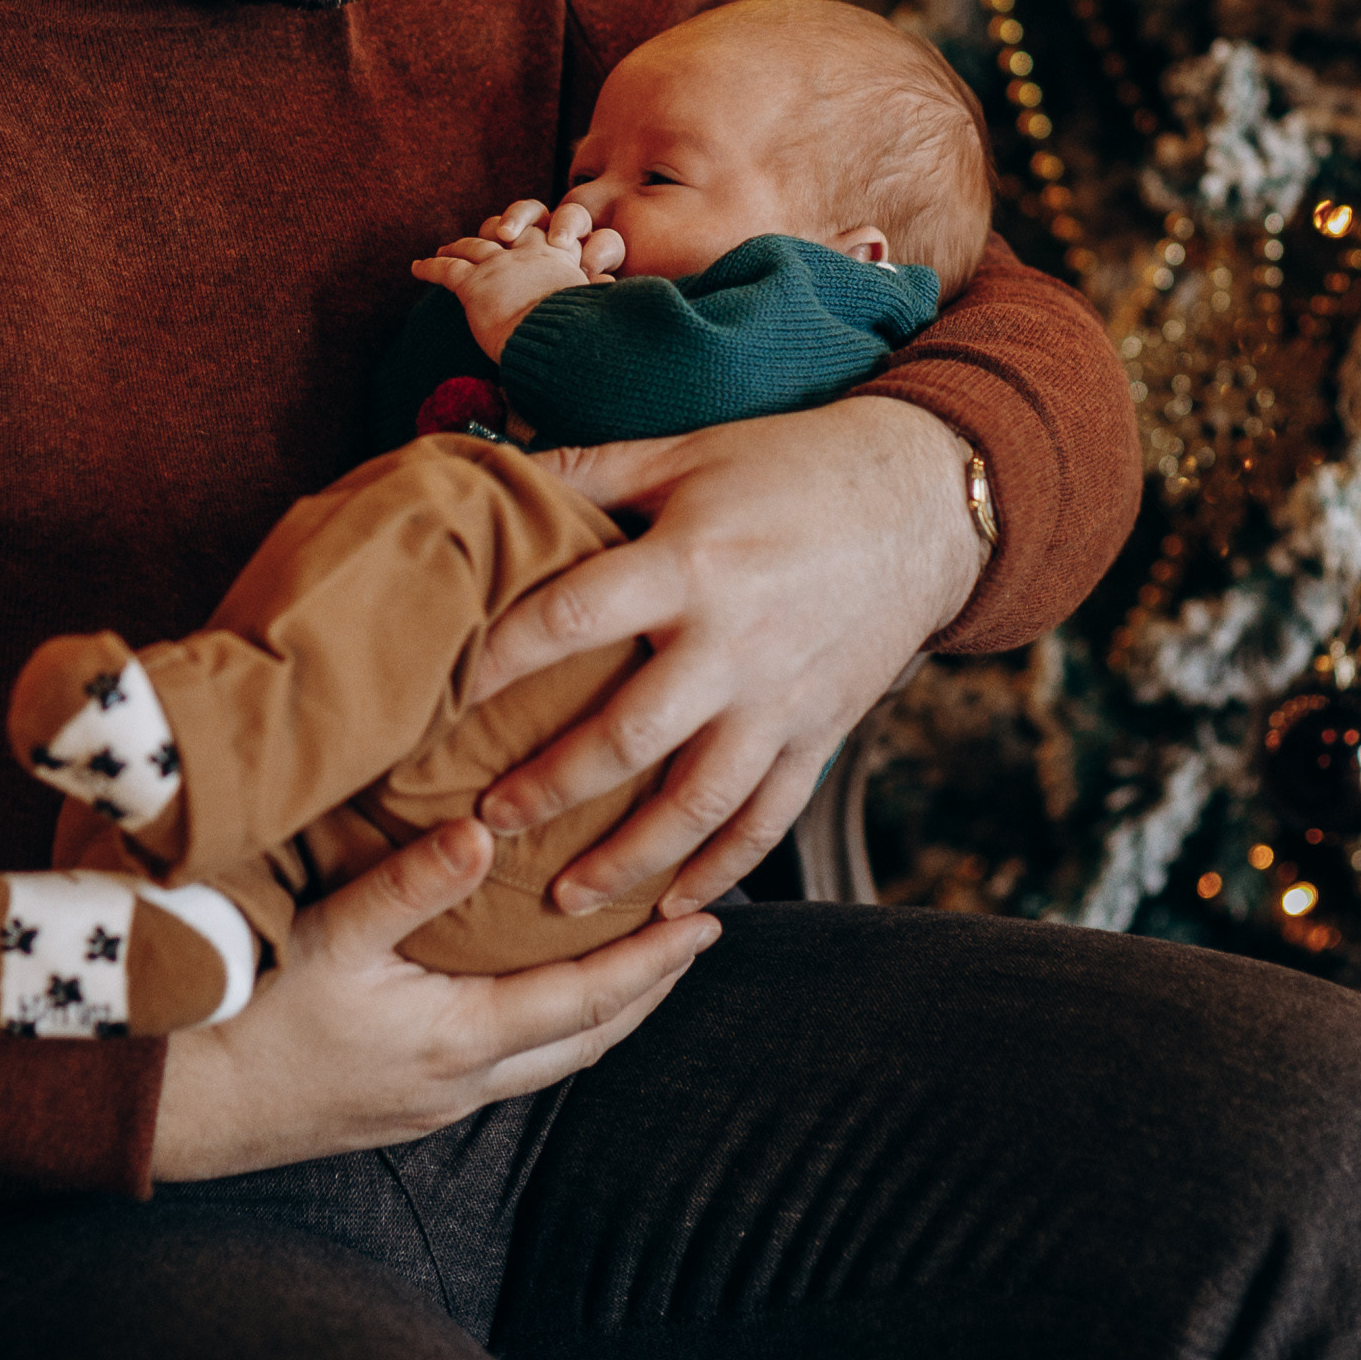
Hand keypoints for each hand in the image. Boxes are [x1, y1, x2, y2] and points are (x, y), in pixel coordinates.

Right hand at [147, 816, 717, 1181]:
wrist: (189, 1106)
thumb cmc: (249, 1018)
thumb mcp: (327, 940)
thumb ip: (408, 885)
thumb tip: (485, 834)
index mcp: (460, 1039)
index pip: (589, 1001)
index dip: (654, 962)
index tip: (708, 922)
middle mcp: (463, 1082)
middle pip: (588, 1039)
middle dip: (649, 989)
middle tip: (694, 937)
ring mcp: (436, 1102)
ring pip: (550, 1058)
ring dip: (602, 1011)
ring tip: (635, 961)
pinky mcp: (408, 1105)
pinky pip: (508, 1065)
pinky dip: (548, 1025)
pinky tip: (534, 994)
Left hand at [411, 196, 626, 362]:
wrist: (560, 340)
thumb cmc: (583, 329)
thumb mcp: (599, 304)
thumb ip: (599, 289)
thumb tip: (607, 283)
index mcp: (563, 258)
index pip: (552, 231)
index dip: (540, 231)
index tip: (536, 238)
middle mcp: (530, 252)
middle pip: (513, 225)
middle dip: (498, 226)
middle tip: (488, 235)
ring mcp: (500, 264)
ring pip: (474, 244)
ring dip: (458, 245)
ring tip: (445, 249)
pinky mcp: (475, 283)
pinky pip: (446, 269)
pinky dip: (429, 267)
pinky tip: (416, 267)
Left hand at [470, 397, 982, 915]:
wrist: (923, 502)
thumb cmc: (788, 468)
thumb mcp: (686, 453)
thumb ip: (589, 471)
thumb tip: (487, 467)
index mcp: (688, 564)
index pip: (572, 618)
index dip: (500, 660)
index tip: (437, 696)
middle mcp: (733, 643)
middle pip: (626, 736)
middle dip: (549, 788)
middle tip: (482, 822)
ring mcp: (781, 701)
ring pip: (697, 804)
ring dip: (627, 859)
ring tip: (562, 898)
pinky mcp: (820, 735)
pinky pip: (767, 820)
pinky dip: (721, 870)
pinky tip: (672, 906)